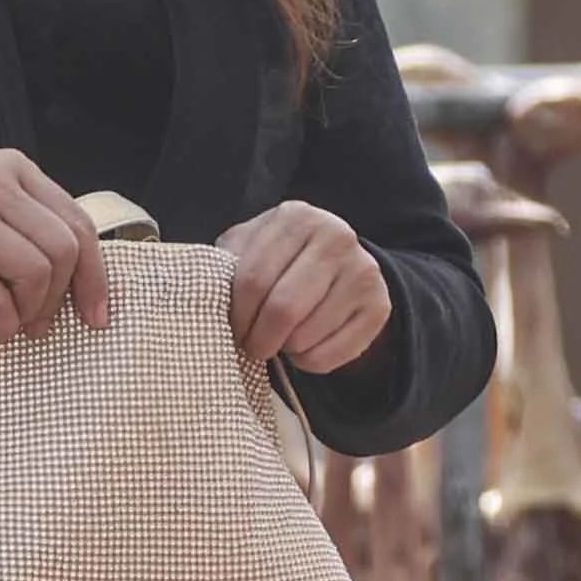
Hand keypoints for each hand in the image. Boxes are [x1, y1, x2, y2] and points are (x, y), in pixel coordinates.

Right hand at [0, 150, 114, 343]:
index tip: (97, 314)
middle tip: (42, 326)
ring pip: (36, 273)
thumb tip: (91, 280)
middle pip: (62, 249)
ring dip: (29, 313)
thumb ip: (31, 227)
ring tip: (10, 326)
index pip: (77, 222)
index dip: (95, 275)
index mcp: (8, 167)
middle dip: (60, 299)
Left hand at [221, 202, 390, 374]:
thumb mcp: (247, 248)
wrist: (335, 266)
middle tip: (250, 347)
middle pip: (283, 309)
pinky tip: (303, 347)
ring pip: (306, 336)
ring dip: (283, 349)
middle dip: (257, 339)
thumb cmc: (276, 260)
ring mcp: (363, 271)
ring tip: (278, 340)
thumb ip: (224, 265)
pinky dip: (308, 362)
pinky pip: (331, 354)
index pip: (253, 279)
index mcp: (296, 217)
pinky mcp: (379, 306)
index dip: (236, 315)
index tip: (231, 329)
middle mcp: (336, 237)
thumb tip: (201, 298)